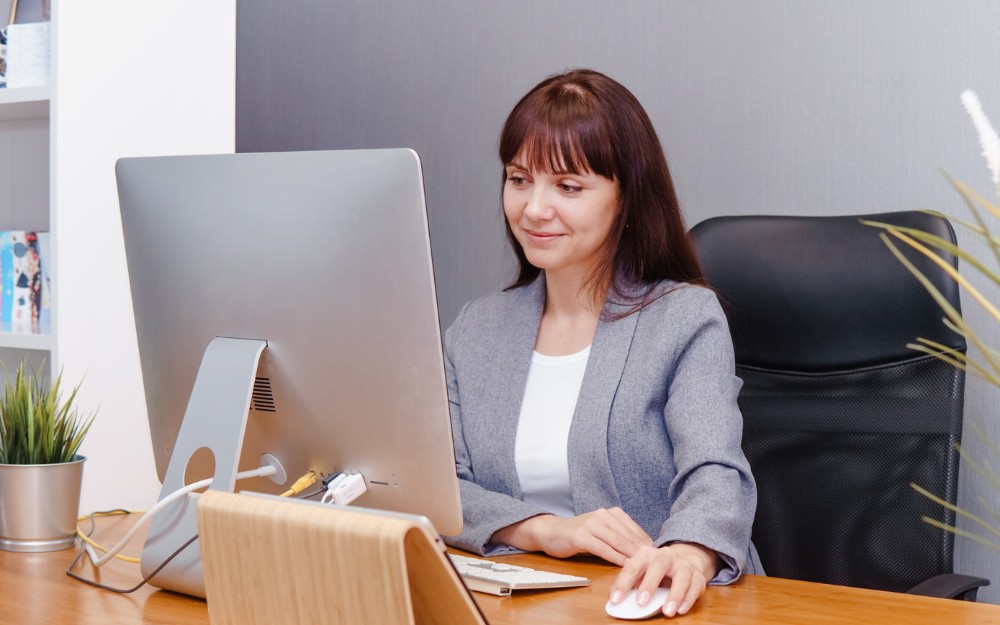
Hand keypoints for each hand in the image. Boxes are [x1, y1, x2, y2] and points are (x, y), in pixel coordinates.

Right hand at [491, 508, 651, 565]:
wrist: (551, 532)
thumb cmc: (579, 535)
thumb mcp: (603, 533)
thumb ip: (620, 539)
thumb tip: (645, 552)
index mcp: (611, 513)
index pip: (635, 530)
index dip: (648, 545)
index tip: (660, 558)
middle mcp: (603, 515)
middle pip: (628, 536)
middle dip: (644, 552)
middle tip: (658, 565)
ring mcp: (591, 524)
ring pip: (617, 542)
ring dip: (632, 556)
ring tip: (646, 567)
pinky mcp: (581, 535)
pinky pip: (602, 548)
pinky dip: (615, 558)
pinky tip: (624, 566)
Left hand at [608, 542, 718, 617]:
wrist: (685, 560)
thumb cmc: (656, 570)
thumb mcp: (642, 572)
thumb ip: (632, 583)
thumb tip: (618, 600)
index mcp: (647, 553)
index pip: (633, 566)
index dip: (623, 583)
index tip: (615, 599)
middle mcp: (666, 555)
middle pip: (658, 565)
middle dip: (649, 584)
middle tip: (641, 603)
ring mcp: (683, 564)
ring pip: (682, 576)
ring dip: (674, 595)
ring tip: (667, 611)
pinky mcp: (697, 576)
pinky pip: (695, 586)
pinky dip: (688, 599)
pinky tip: (681, 610)